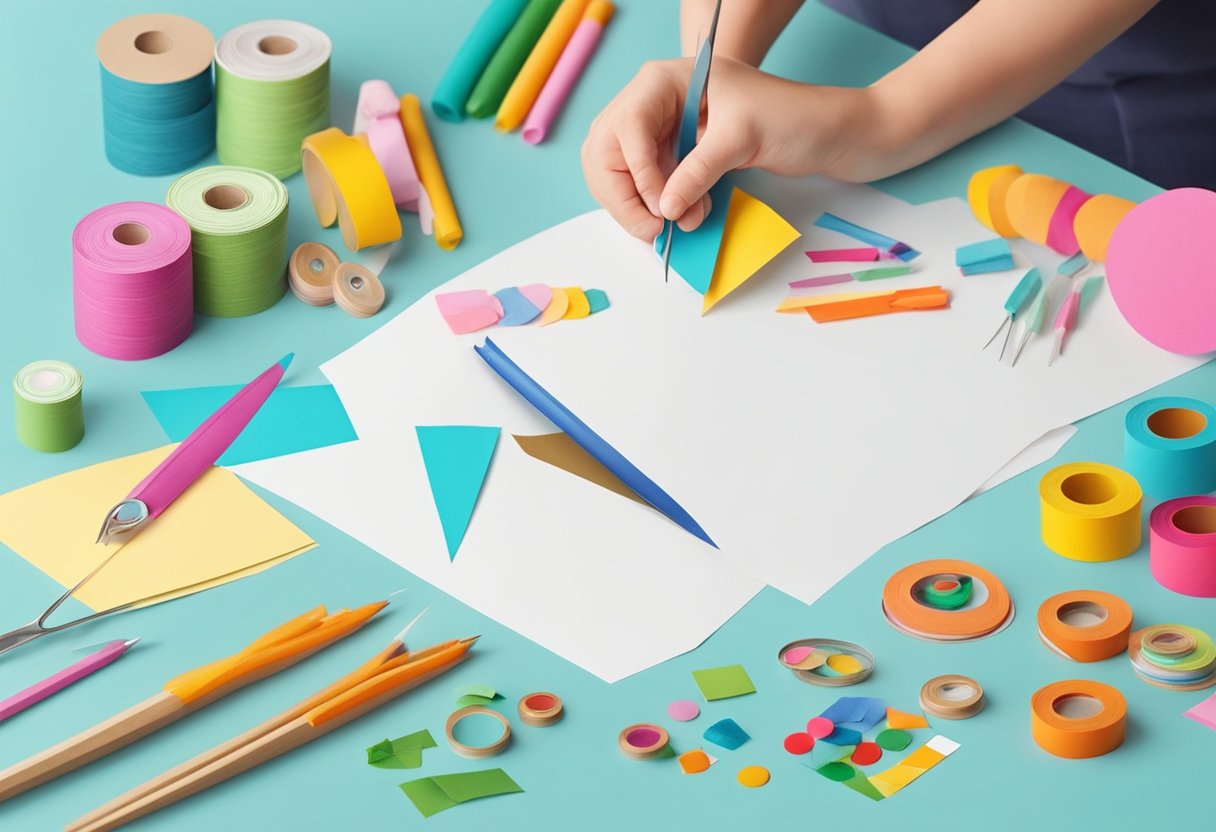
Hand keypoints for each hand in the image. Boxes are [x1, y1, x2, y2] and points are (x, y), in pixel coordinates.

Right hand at [581, 56, 874, 239]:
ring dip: (642, 205)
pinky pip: (650, 183)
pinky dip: (660, 205)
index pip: (625, 126)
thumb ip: (697, 171)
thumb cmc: (794, 117)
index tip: (659, 205)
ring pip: (623, 173)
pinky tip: (684, 216)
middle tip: (653, 229)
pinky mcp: (679, 153)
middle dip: (625, 194)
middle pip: (609, 152)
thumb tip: (663, 208)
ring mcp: (665, 129)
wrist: (833, 132)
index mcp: (666, 80)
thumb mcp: (741, 139)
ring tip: (677, 225)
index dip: (636, 170)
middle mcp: (657, 102)